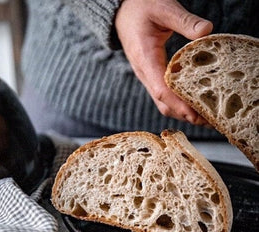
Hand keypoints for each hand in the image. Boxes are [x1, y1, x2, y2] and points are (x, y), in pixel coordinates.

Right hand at [115, 0, 212, 124]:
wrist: (123, 12)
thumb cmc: (140, 7)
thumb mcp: (162, 8)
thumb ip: (183, 20)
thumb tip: (206, 31)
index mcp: (145, 58)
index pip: (161, 90)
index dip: (178, 104)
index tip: (195, 115)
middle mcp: (144, 73)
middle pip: (163, 103)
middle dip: (185, 114)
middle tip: (209, 120)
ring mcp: (147, 76)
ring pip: (164, 102)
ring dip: (183, 112)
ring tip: (206, 116)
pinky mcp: (152, 76)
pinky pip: (164, 95)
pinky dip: (179, 103)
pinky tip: (195, 103)